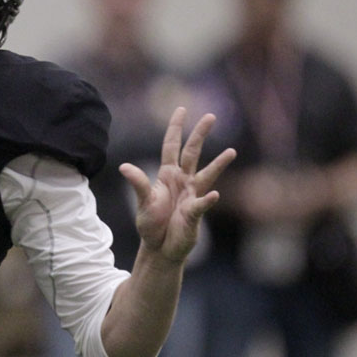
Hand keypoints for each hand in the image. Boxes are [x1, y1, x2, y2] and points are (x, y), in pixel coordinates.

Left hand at [119, 107, 235, 262]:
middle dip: (200, 134)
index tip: (181, 109)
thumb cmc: (151, 223)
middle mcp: (182, 181)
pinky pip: (202, 204)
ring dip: (219, 163)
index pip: (172, 145)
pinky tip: (213, 196)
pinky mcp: (195, 213)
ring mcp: (191, 195)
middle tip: (211, 116)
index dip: (176, 128)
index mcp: (167, 174)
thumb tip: (124, 166)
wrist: (160, 248)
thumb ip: (138, 183)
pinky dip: (207, 200)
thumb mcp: (143, 202)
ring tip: (231, 151)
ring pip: (207, 174)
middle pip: (192, 152)